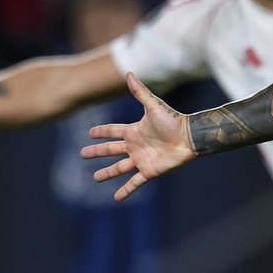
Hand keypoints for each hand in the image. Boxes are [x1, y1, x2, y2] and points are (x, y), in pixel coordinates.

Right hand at [82, 73, 194, 199]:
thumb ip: (140, 92)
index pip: (112, 131)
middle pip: (111, 149)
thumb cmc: (173, 121)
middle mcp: (135, 146)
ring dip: (107, 173)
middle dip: (97, 152)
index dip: (101, 132)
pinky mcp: (150, 171)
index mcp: (134, 131)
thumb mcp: (153, 105)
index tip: (89, 133)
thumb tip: (129, 73)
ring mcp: (141, 159)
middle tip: (82, 154)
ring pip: (119, 168)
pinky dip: (126, 191)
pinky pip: (135, 183)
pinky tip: (116, 198)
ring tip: (95, 178)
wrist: (189, 137)